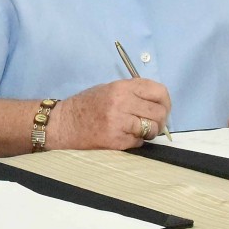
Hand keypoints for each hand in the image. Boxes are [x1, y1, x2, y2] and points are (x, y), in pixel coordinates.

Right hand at [49, 79, 170, 150]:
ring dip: (149, 133)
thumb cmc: (86, 105)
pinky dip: (135, 141)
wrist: (63, 124)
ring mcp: (118, 122)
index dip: (165, 102)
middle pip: (159, 112)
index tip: (162, 108)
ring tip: (137, 131)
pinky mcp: (116, 140)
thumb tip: (158, 102)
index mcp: (121, 87)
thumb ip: (132, 92)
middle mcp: (121, 102)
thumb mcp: (108, 88)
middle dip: (159, 121)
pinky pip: (139, 142)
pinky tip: (124, 136)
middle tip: (150, 124)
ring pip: (152, 129)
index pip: (158, 91)